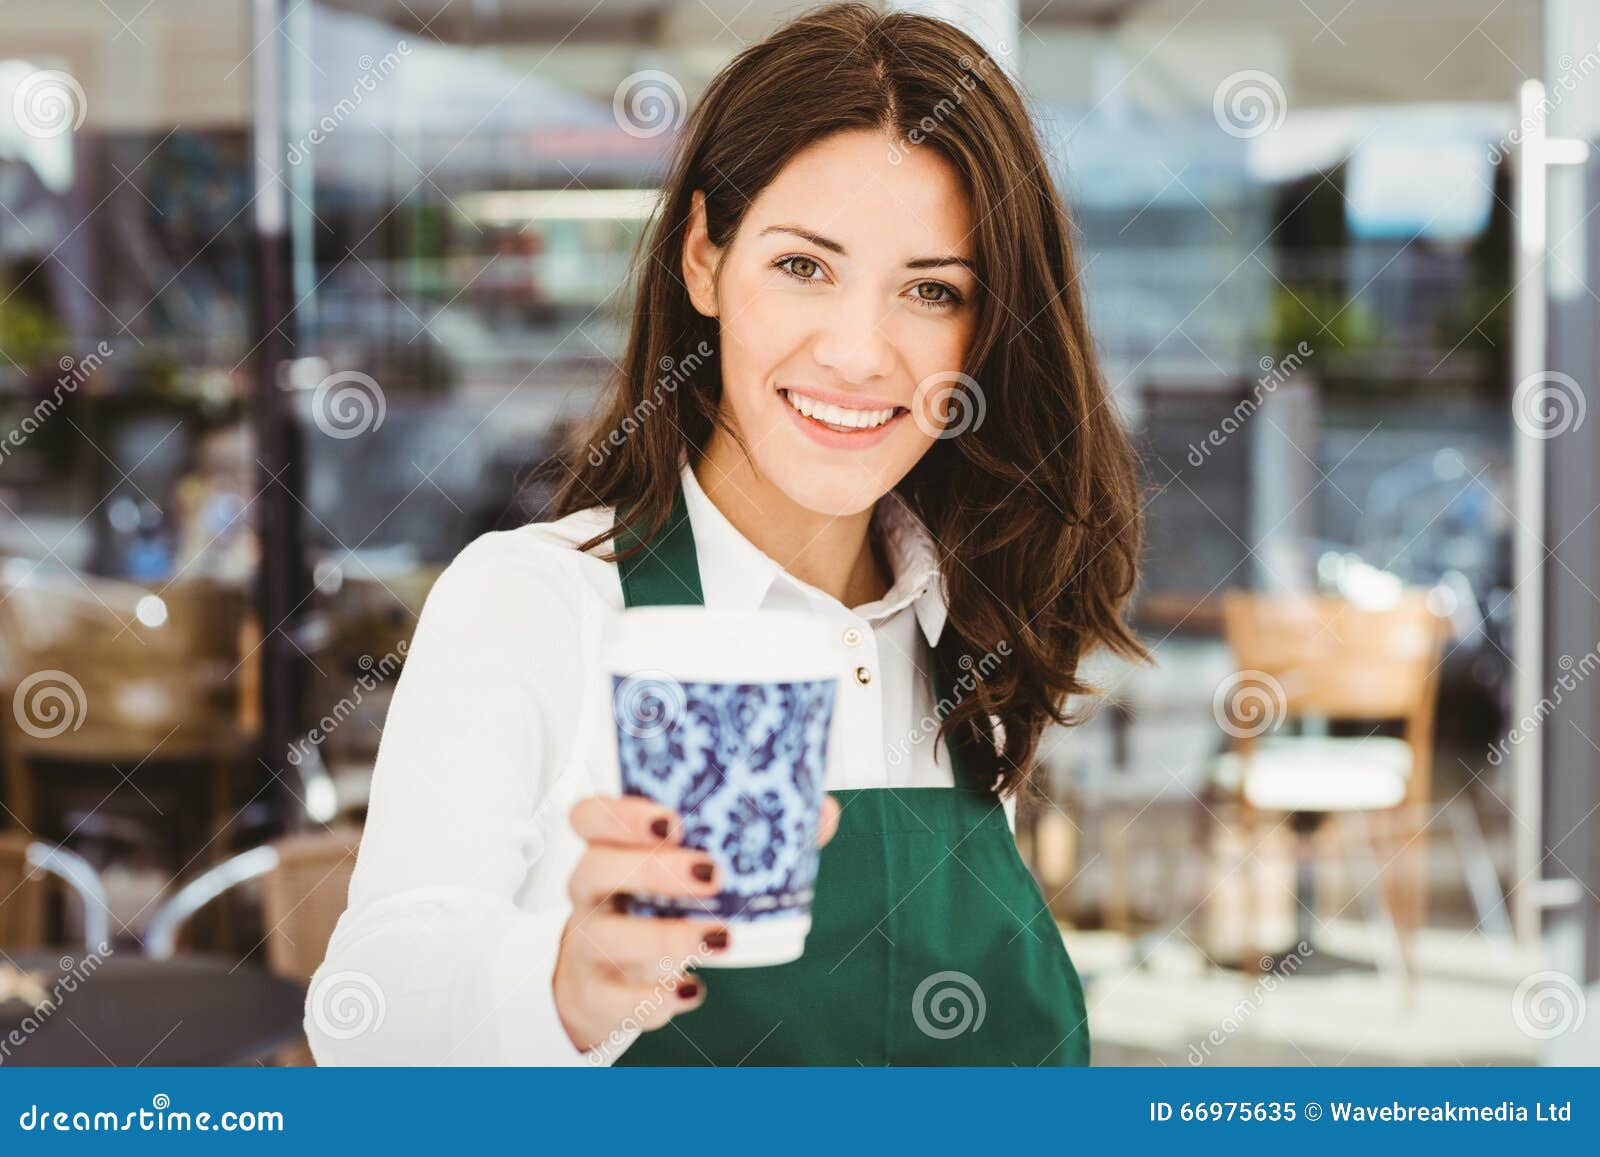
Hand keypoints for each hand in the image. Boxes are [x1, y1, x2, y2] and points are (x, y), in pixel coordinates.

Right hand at [553, 792, 840, 1053]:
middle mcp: (591, 893)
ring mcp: (587, 945)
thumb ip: (758, 837)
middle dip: (653, 870)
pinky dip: (653, 998)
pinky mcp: (595, 996)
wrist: (606, 980)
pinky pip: (612, 999)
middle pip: (594, 868)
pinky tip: (692, 990)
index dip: (622, 814)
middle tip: (712, 874)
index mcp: (612, 849)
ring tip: (719, 938)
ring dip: (663, 937)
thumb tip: (823, 812)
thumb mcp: (695, 871)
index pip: (590, 816)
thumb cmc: (661, 909)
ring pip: (603, 936)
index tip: (672, 820)